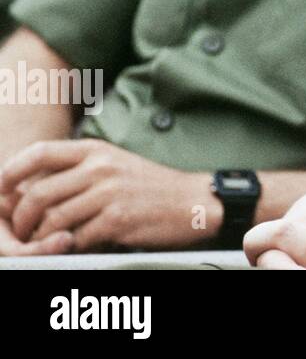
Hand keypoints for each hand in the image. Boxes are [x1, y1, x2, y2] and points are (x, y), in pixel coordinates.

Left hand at [0, 139, 215, 251]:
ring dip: (41, 239)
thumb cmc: (151, 186)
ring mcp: (109, 193)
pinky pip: (77, 238)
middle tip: (22, 231)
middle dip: (21, 219)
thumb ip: (79, 170)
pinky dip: (70, 247)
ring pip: (52, 220)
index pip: (39, 153)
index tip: (0, 190)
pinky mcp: (118, 219)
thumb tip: (32, 188)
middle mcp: (100, 168)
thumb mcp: (115, 165)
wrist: (194, 201)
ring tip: (44, 244)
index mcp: (96, 150)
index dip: (10, 172)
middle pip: (37, 193)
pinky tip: (75, 246)